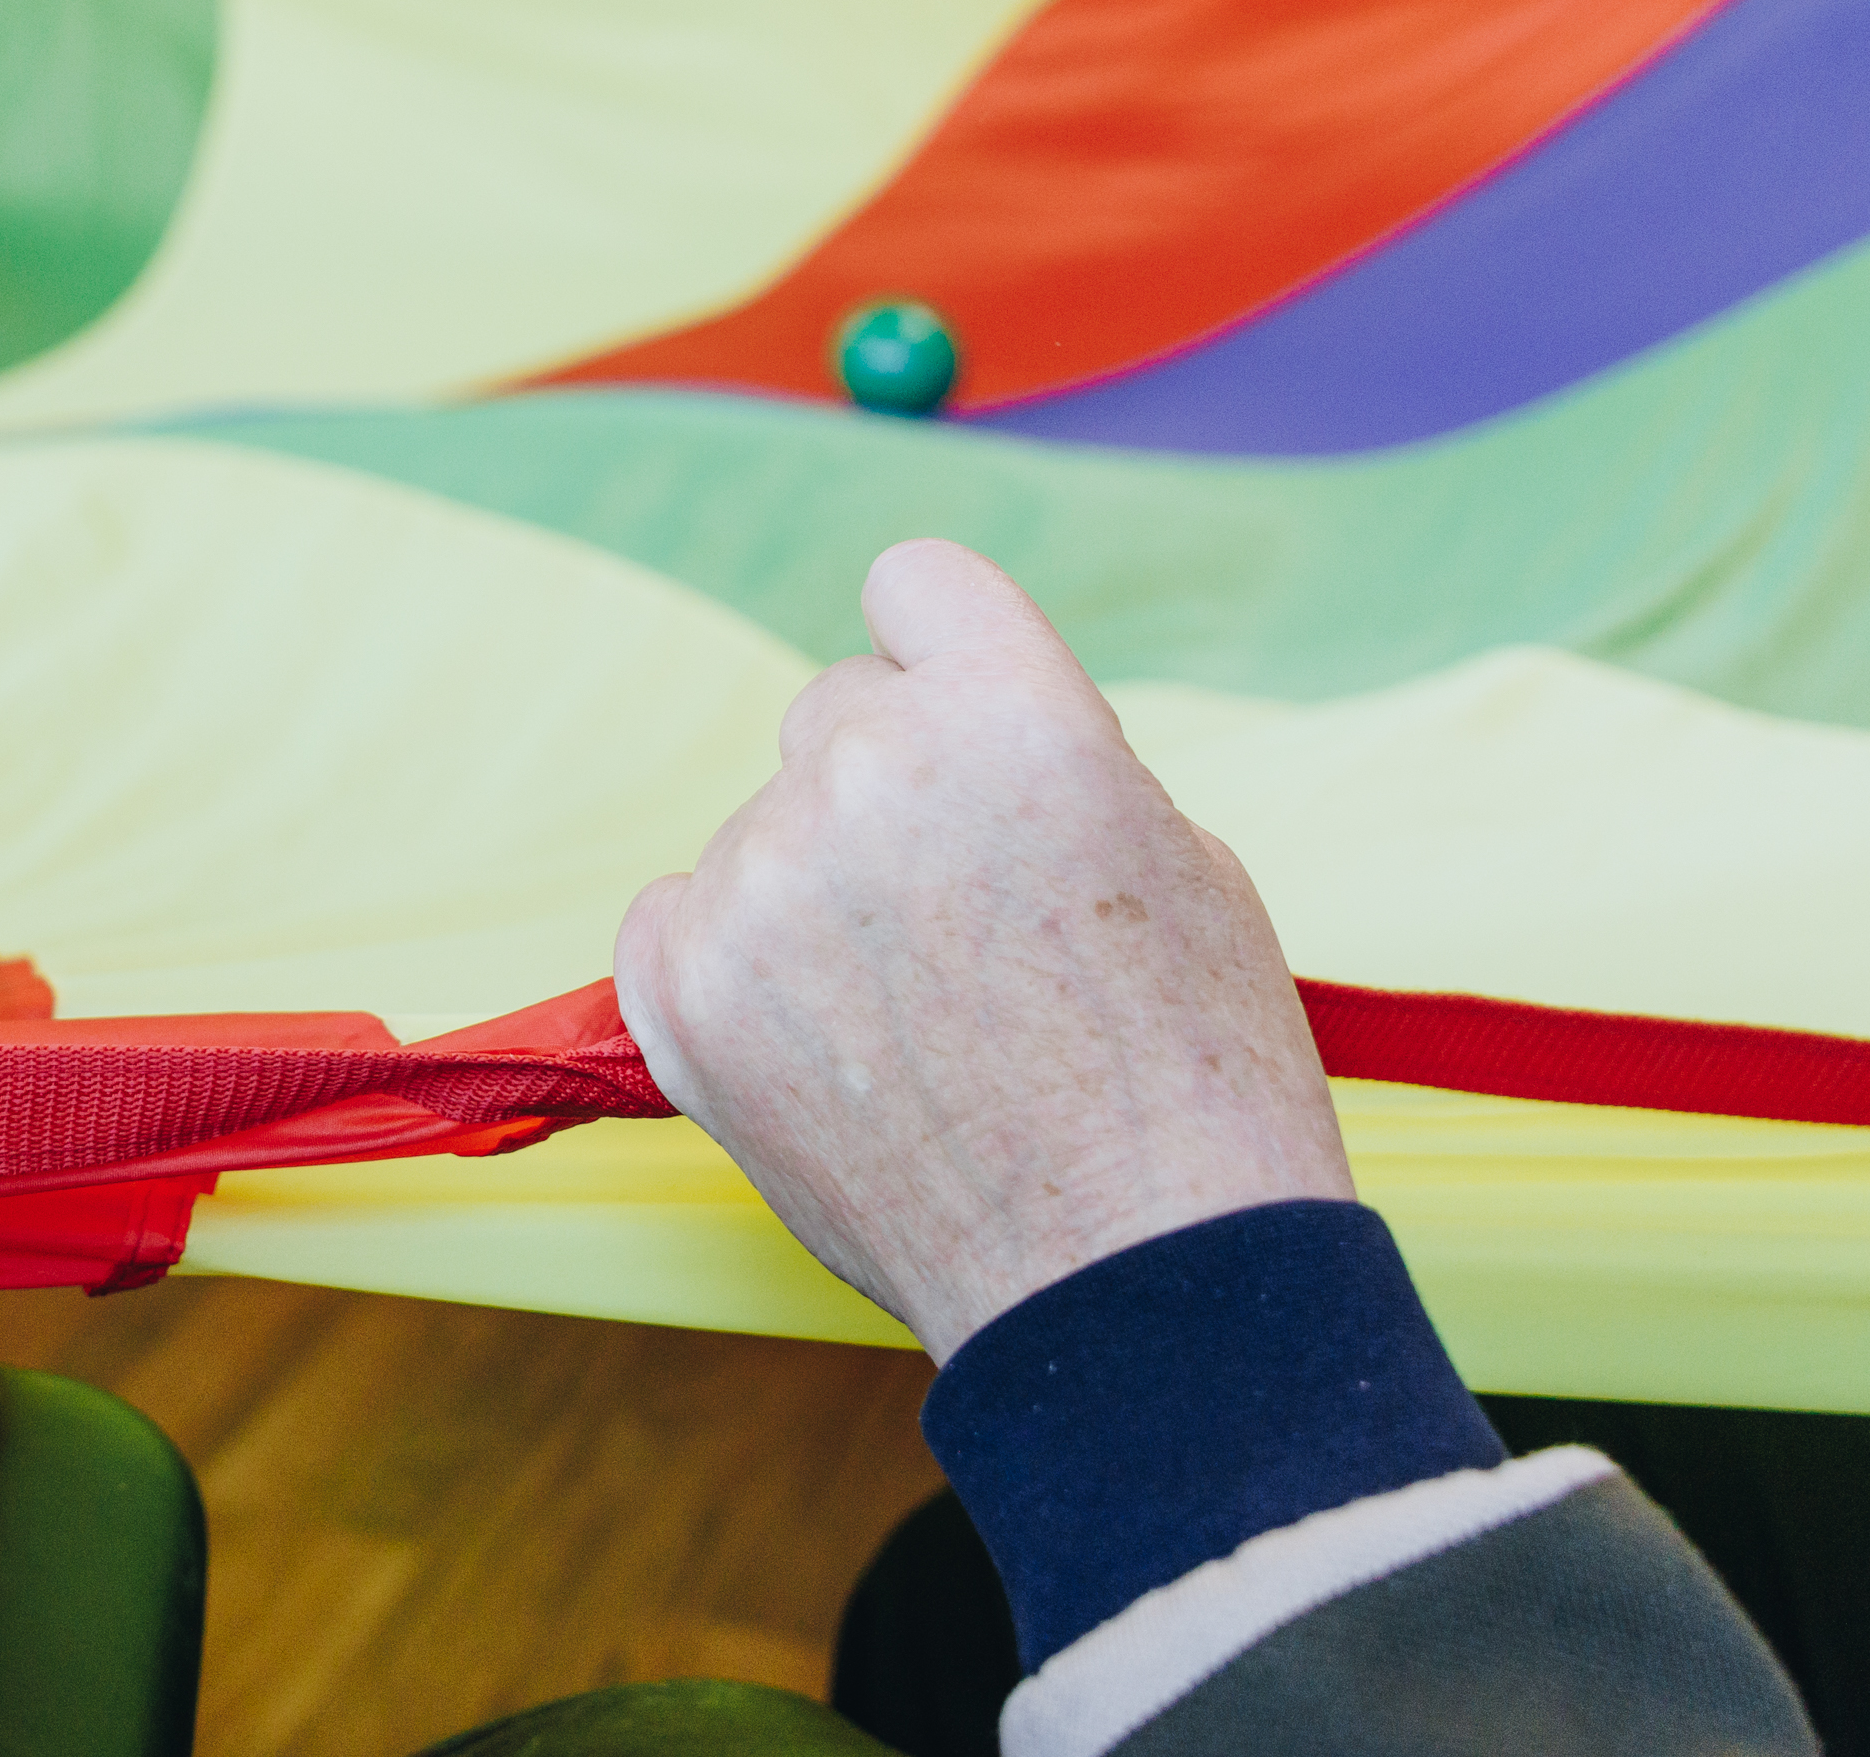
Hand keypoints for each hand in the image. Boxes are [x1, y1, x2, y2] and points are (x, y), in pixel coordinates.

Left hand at [613, 542, 1353, 1364]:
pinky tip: (828, 1050)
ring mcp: (761, 883)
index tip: (964, 728)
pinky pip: (678, 917)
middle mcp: (870, 772)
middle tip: (968, 926)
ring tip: (921, 1028)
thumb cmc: (1191, 1078)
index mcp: (1011, 712)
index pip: (913, 583)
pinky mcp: (683, 992)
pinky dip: (735, 971)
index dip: (944, 658)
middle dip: (890, 788)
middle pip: (835, 711)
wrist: (1132, 1286)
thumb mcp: (1176, 858)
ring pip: (765, 828)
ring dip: (820, 893)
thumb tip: (934, 729)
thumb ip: (1036, 758)